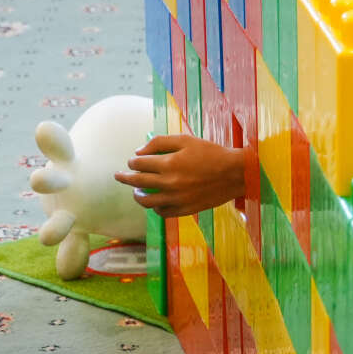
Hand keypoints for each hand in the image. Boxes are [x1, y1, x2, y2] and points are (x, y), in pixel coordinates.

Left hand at [113, 134, 246, 216]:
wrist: (234, 174)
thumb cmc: (210, 153)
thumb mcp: (185, 140)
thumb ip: (159, 143)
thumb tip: (138, 151)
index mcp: (169, 164)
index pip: (139, 163)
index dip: (132, 161)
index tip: (132, 161)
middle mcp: (169, 183)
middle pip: (137, 182)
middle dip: (124, 178)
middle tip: (118, 176)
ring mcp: (176, 199)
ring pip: (146, 201)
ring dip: (137, 195)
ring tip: (135, 192)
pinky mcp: (185, 210)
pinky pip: (162, 212)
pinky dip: (155, 207)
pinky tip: (154, 202)